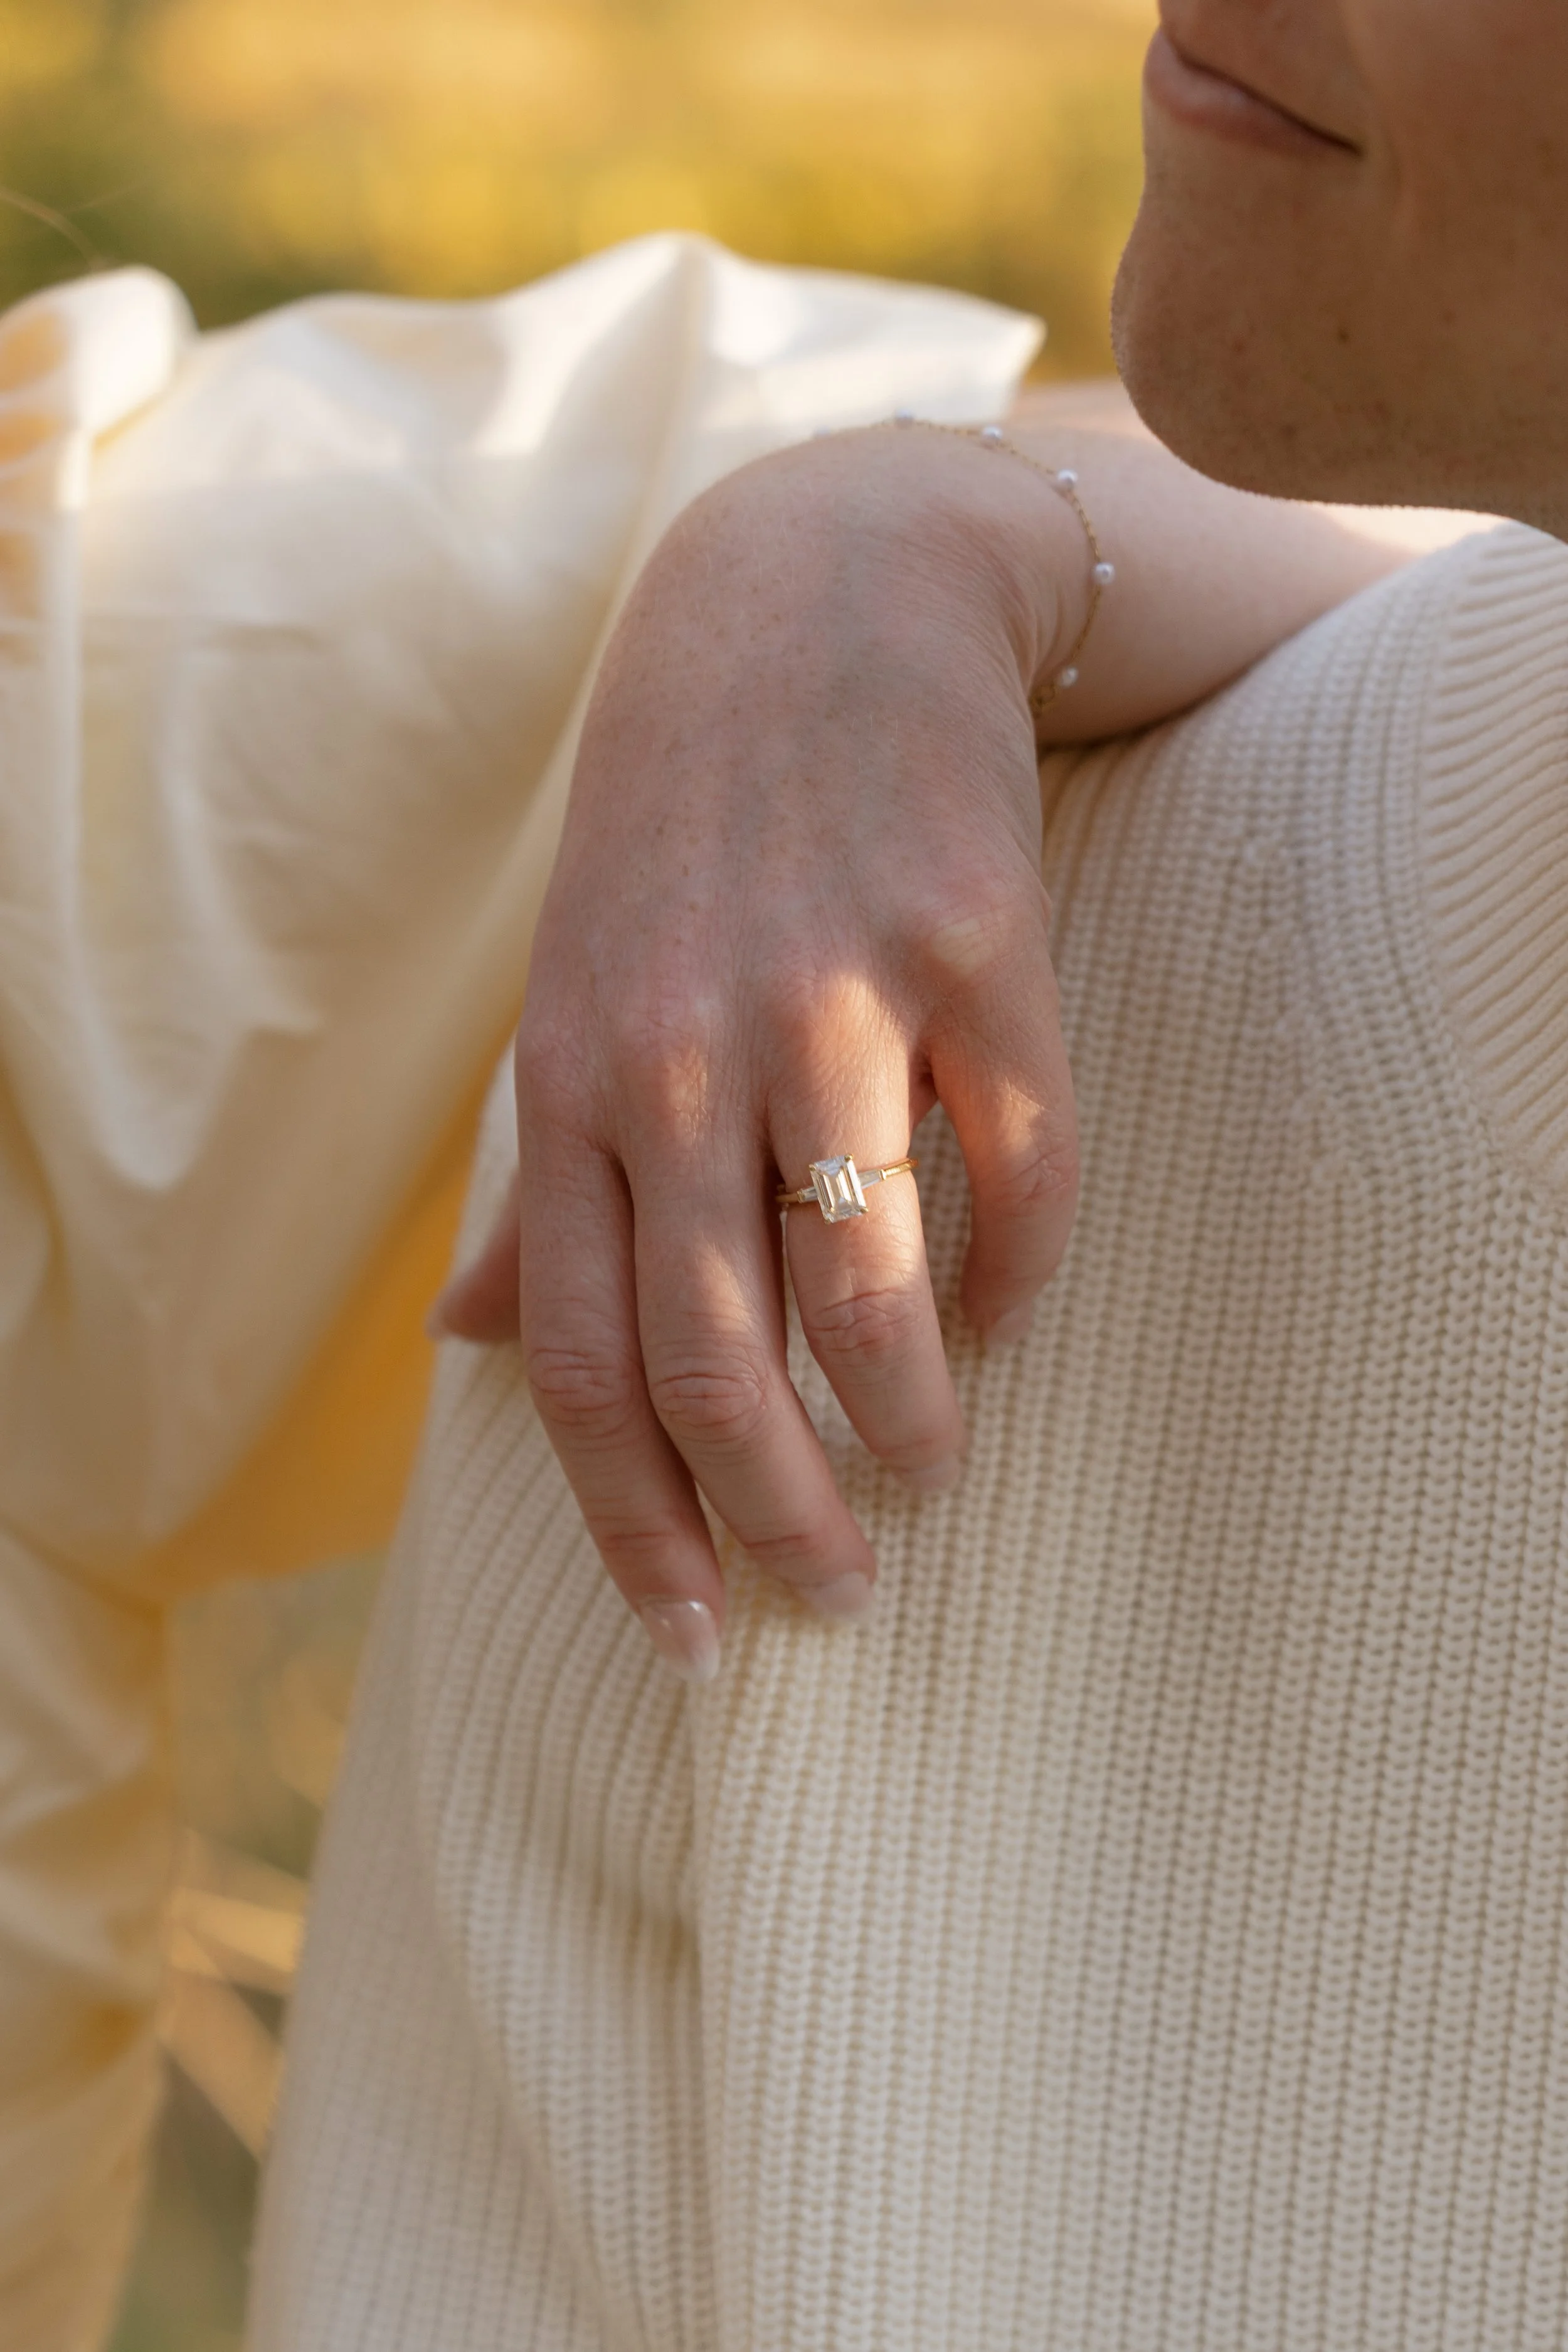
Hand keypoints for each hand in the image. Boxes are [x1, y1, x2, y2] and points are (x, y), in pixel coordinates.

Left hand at [434, 424, 1081, 1678]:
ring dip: (911, 1421)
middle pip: (725, 1367)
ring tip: (930, 1470)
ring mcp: (833, 1000)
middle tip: (839, 1598)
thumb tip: (469, 1342)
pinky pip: (1024, 1169)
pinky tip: (1008, 1317)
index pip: (586, 1366)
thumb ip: (539, 1183)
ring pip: (873, 1291)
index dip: (638, 1530)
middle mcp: (684, 1059)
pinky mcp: (976, 949)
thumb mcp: (570, 995)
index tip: (696, 1641)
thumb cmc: (680, 826)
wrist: (816, 598)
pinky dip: (1023, 1276)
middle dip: (784, 1523)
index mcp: (574, 1085)